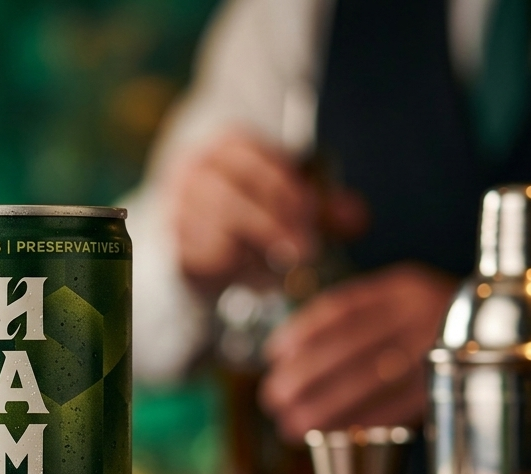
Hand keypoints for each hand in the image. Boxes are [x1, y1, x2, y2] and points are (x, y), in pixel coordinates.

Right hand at [170, 129, 366, 296]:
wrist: (195, 229)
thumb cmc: (250, 207)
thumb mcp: (288, 197)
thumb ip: (320, 206)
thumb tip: (357, 220)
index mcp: (227, 145)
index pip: (256, 161)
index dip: (287, 189)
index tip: (311, 212)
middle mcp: (194, 171)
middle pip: (234, 198)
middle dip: (274, 225)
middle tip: (306, 249)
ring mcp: (178, 207)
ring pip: (220, 231)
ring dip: (257, 250)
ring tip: (281, 264)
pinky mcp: (173, 242)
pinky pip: (206, 256)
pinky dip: (234, 266)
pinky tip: (252, 271)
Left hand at [259, 263, 455, 441]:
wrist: (509, 329)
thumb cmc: (433, 320)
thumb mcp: (401, 298)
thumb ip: (359, 315)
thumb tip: (289, 354)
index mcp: (403, 288)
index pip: (343, 309)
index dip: (302, 332)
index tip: (273, 354)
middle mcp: (420, 315)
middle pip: (349, 348)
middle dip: (304, 377)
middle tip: (273, 398)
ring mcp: (437, 351)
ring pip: (369, 382)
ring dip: (324, 408)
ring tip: (291, 425)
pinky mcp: (448, 386)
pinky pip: (396, 409)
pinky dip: (360, 424)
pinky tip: (332, 436)